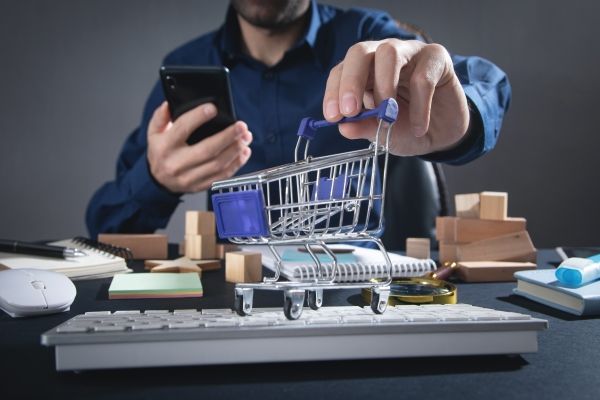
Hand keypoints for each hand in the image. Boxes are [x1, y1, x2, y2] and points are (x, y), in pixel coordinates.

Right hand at [147, 102, 251, 192]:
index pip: (182, 129)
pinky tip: (243, 152)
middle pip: (207, 150)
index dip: (198, 117)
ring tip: (246, 137)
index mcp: (165, 147)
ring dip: (235, 150)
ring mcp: (189, 178)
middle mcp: (177, 164)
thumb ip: (161, 117)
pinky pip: (222, 176)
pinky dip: (236, 164)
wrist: (159, 182)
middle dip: (227, 137)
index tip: (213, 108)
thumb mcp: (154, 133)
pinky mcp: (200, 186)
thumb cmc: (161, 153)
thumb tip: (169, 104)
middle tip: (241, 126)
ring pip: (218, 165)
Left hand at [322, 39, 469, 155]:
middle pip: (360, 52)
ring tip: (388, 117)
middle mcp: (383, 56)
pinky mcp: (436, 58)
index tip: (333, 116)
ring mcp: (410, 53)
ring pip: (389, 52)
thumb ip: (364, 127)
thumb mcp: (382, 134)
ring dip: (384, 86)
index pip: (341, 71)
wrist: (443, 135)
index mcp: (364, 71)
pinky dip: (418, 106)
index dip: (334, 91)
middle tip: (350, 110)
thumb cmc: (408, 128)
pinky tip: (418, 128)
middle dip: (351, 81)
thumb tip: (343, 127)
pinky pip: (422, 77)